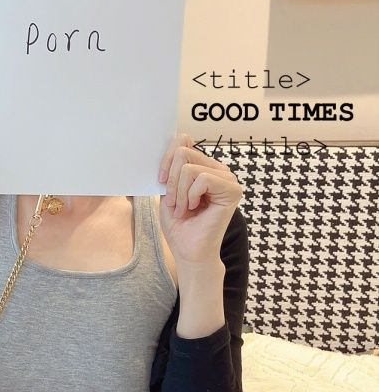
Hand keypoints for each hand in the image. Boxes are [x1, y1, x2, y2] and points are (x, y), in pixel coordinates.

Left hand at [158, 133, 242, 265]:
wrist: (188, 251)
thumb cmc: (179, 225)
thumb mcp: (168, 192)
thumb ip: (171, 169)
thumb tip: (169, 145)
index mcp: (203, 167)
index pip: (183, 141)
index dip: (167, 157)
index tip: (160, 180)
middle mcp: (218, 170)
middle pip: (184, 152)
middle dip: (171, 181)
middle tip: (173, 203)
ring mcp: (227, 179)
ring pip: (190, 167)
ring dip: (179, 192)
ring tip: (183, 209)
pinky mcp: (232, 190)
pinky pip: (201, 178)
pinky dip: (190, 195)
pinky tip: (194, 208)